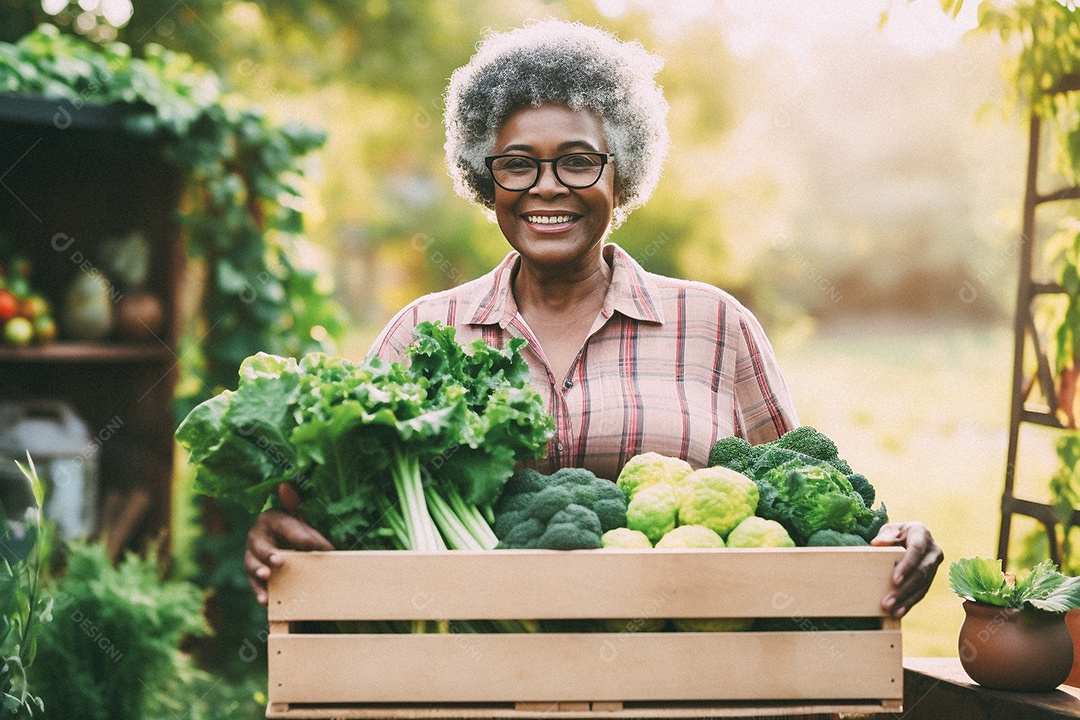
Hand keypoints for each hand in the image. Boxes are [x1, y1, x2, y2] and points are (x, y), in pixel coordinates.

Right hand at [244, 483, 332, 605]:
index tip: (314, 546)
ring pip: (252, 562)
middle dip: (269, 552)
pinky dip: (259, 591)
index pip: (285, 525)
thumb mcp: (305, 525)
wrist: (293, 551)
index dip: (300, 535)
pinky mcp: (251, 571)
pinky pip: (252, 582)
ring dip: (259, 570)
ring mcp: (251, 553)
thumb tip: (293, 496)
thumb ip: (304, 519)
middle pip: (261, 543)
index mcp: (273, 518)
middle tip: (280, 561)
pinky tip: (266, 599)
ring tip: (267, 576)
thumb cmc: (300, 535)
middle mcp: (258, 534)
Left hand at [871, 521, 942, 617]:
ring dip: (906, 600)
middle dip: (904, 589)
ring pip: (922, 585)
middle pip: (921, 572)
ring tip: (892, 610)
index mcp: (922, 534)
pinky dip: (910, 603)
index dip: (907, 566)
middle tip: (887, 602)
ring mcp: (934, 566)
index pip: (916, 550)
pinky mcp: (930, 578)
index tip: (895, 581)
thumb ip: (885, 535)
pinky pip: (921, 592)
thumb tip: (877, 543)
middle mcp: (933, 551)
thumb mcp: (889, 529)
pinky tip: (899, 612)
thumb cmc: (895, 533)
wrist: (907, 538)